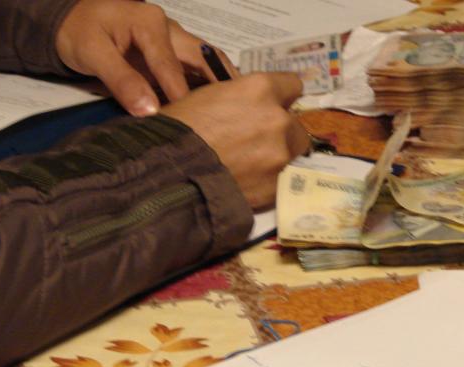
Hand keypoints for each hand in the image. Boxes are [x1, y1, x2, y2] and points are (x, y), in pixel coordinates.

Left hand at [56, 0, 236, 115]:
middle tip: (236, 114)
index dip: (180, 95)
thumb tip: (148, 110)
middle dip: (222, 85)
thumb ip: (121, 81)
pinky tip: (218, 109)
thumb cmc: (78, 33)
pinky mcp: (173, 54)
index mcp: (151, 24)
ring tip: (236, 114)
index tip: (193, 122)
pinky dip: (209, 88)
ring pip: (207, 63)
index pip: (171, 65)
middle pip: (205, 58)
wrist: (69, 22)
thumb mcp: (92, 54)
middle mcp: (171, 29)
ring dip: (220, 86)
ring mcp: (175, 41)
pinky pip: (197, 70)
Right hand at [161, 73, 310, 208]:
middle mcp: (278, 119)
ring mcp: (280, 154)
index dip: (282, 97)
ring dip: (279, 155)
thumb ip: (241, 99)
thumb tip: (252, 106)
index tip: (274, 106)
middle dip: (281, 131)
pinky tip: (250, 181)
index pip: (293, 86)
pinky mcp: (276, 184)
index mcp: (260, 89)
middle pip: (296, 124)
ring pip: (293, 152)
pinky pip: (283, 178)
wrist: (167, 174)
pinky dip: (270, 179)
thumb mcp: (209, 96)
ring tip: (252, 164)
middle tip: (257, 141)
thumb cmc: (177, 129)